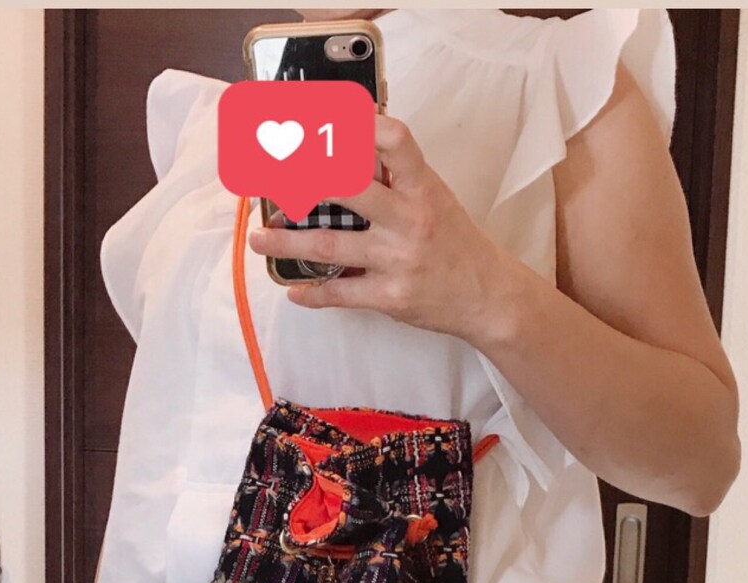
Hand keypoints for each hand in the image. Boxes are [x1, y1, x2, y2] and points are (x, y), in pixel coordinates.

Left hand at [247, 113, 512, 343]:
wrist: (488, 297)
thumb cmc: (455, 243)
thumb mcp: (434, 197)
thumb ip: (395, 176)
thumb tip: (346, 147)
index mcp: (422, 187)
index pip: (394, 140)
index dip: (358, 125)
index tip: (319, 120)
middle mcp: (410, 219)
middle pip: (348, 189)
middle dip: (301, 180)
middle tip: (267, 176)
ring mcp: (399, 260)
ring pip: (330, 246)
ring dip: (287, 242)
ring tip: (259, 237)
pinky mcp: (392, 297)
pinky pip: (342, 294)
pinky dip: (313, 294)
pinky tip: (294, 290)